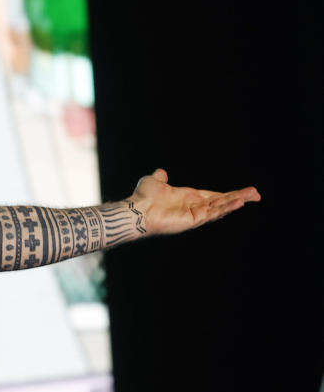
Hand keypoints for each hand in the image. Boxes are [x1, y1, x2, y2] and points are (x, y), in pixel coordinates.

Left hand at [131, 168, 259, 235]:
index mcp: (189, 197)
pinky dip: (226, 207)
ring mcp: (195, 214)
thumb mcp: (154, 181)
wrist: (136, 210)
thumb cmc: (143, 197)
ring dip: (237, 201)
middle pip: (222, 201)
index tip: (244, 193)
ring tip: (253, 196)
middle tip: (257, 194)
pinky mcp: (193, 219)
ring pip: (221, 207)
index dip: (229, 194)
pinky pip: (213, 213)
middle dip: (239, 197)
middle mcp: (194, 206)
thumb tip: (161, 172)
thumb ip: (160, 177)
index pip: (214, 196)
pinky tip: (238, 203)